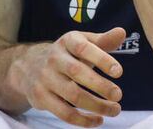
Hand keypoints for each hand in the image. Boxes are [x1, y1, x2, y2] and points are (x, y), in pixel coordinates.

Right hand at [10, 28, 125, 127]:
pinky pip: (63, 113)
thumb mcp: (83, 42)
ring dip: (96, 106)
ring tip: (115, 110)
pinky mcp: (41, 98)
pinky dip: (83, 120)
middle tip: (119, 95)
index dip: (102, 59)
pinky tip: (98, 121)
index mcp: (67, 41)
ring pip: (72, 95)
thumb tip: (122, 32)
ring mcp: (45, 79)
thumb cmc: (68, 53)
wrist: (29, 65)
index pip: (83, 49)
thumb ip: (104, 40)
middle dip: (101, 86)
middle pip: (77, 73)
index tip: (119, 72)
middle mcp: (54, 59)